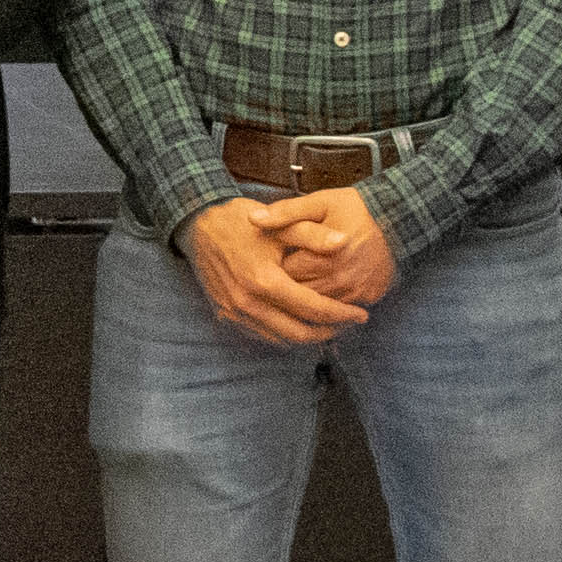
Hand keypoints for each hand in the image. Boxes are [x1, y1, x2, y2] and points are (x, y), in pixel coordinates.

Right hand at [184, 196, 363, 347]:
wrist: (198, 225)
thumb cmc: (241, 222)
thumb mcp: (280, 224)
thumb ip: (313, 235)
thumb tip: (345, 242)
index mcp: (265, 280)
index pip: (313, 309)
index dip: (342, 315)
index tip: (362, 314)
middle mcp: (248, 303)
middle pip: (299, 333)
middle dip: (329, 331)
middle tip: (349, 323)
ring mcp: (235, 312)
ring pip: (281, 339)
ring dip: (308, 336)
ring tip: (329, 324)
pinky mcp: (226, 314)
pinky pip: (261, 335)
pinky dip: (284, 334)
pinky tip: (299, 322)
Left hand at [264, 183, 400, 308]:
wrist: (400, 219)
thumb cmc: (356, 209)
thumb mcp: (319, 203)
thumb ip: (285, 212)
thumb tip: (252, 218)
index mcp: (325, 256)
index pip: (286, 272)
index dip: (273, 266)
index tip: (268, 259)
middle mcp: (341, 279)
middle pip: (299, 294)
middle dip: (284, 286)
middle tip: (274, 276)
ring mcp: (356, 292)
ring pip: (318, 306)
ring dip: (303, 299)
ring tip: (289, 287)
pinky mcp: (367, 298)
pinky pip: (339, 310)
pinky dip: (326, 305)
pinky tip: (315, 294)